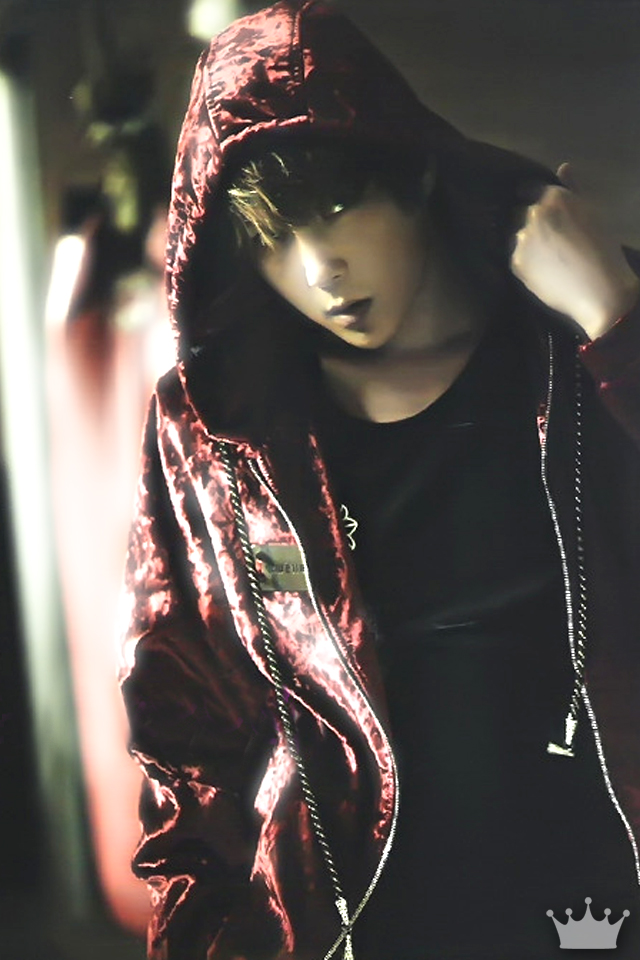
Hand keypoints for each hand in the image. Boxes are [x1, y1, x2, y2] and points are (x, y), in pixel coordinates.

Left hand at [509, 163, 639, 339]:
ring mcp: (521, 239)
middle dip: (533, 222)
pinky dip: (526, 261)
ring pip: (519, 236)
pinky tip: (544, 270)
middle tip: (552, 239)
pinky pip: (517, 257)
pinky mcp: (516, 263)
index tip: (543, 211)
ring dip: (528, 242)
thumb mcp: (593, 212)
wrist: (598, 290)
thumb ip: (574, 188)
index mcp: (553, 197)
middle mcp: (532, 214)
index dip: (535, 200)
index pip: (530, 189)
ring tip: (549, 258)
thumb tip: (562, 167)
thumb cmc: (604, 249)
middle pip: (523, 213)